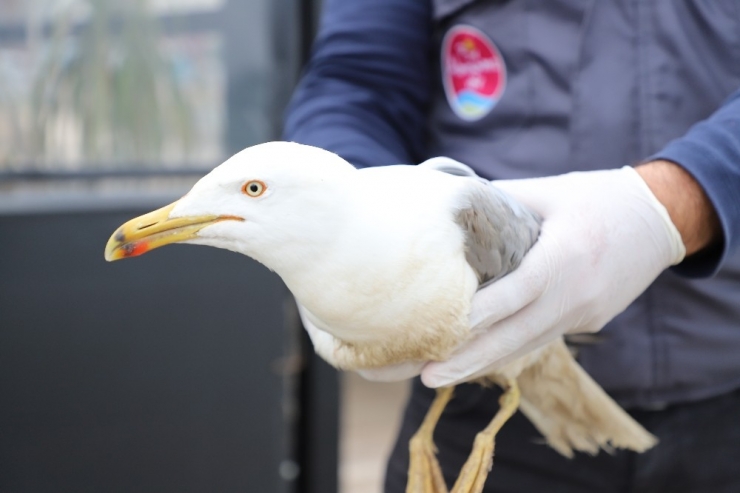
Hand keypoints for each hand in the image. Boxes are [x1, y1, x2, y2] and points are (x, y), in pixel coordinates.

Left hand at [420, 165, 686, 387]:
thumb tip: (452, 209)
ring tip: (440, 375)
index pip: (516, 292)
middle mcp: (576, 294)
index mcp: (566, 256)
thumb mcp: (549, 191)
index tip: (441, 330)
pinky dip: (509, 349)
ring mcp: (585, 314)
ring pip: (527, 344)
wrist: (661, 219)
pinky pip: (542, 337)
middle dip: (469, 359)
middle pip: (516, 335)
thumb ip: (501, 202)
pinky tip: (478, 357)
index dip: (479, 314)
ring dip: (484, 362)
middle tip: (426, 376)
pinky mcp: (588, 321)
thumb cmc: (599, 198)